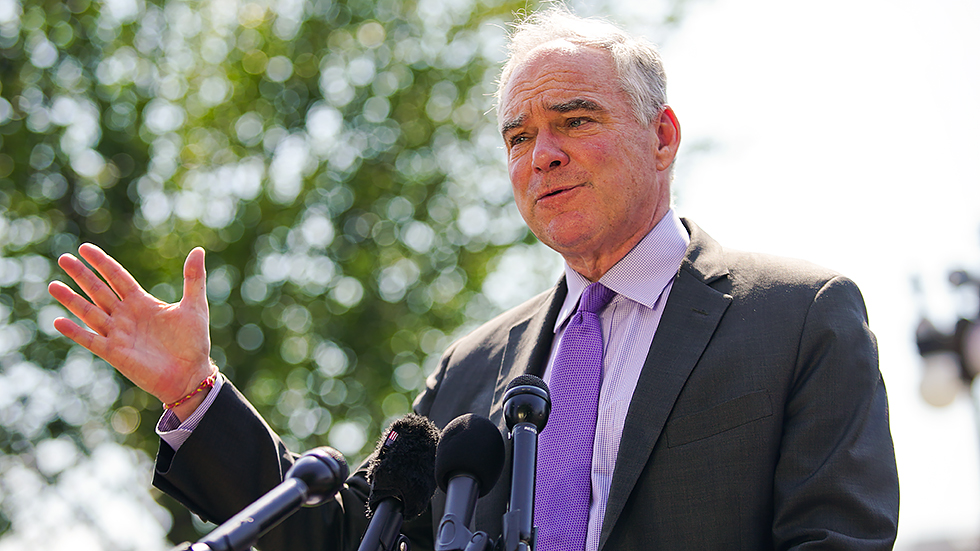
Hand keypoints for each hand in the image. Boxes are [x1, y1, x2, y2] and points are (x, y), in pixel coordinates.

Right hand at [48, 244, 213, 406]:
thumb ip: (193, 278)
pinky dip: (75, 331)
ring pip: (89, 312)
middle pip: (98, 290)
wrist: (191, 374)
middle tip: (63, 258)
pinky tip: (58, 320)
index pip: (117, 277)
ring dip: (71, 300)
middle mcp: (126, 315)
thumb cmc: (194, 342)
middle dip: (81, 275)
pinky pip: (91, 340)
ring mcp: (118, 334)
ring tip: (53, 285)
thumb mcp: (195, 306)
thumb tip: (198, 250)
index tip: (84, 248)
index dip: (101, 263)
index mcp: (142, 302)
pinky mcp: (114, 353)